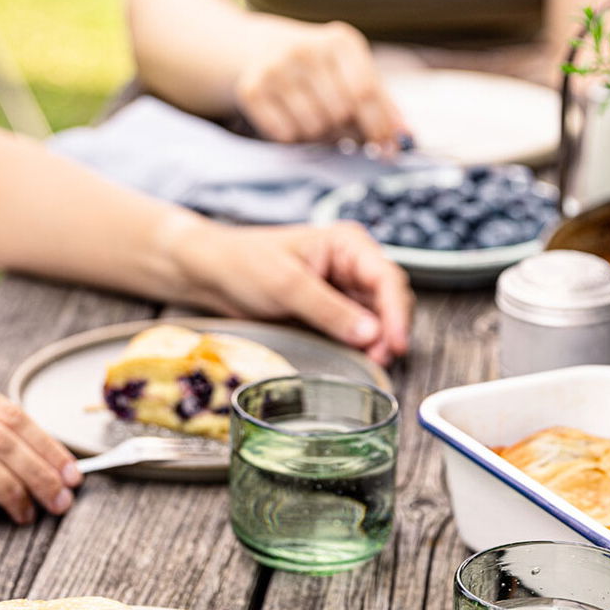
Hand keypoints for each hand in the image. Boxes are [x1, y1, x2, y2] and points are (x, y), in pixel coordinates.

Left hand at [170, 218, 411, 365]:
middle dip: (389, 331)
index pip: (387, 278)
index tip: (395, 345)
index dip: (396, 314)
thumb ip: (328, 310)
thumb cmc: (245, 265)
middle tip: (380, 362)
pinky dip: (361, 347)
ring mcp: (343, 291)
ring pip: (377, 319)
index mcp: (347, 244)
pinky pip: (356, 332)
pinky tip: (358, 361)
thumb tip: (370, 334)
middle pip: (389, 301)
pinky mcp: (330, 314)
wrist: (212, 274)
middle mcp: (352, 265)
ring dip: (378, 342)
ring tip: (370, 365)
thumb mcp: (286, 285)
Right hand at [235, 19, 406, 146]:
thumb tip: (404, 138)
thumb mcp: (350, 72)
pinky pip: (285, 135)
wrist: (259, 51)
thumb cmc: (317, 70)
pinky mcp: (252, 90)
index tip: (385, 150)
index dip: (378, 126)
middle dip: (346, 133)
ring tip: (315, 121)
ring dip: (319, 136)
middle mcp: (307, 50)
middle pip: (340, 115)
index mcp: (340, 42)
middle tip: (341, 133)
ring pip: (313, 129)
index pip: (365, 92)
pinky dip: (293, 138)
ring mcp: (276, 68)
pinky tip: (291, 120)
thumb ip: (379, 103)